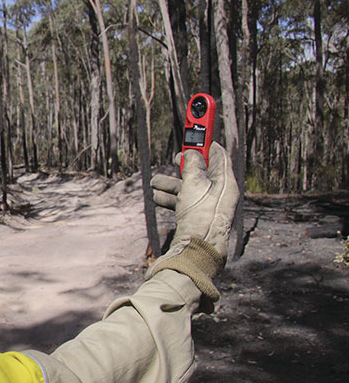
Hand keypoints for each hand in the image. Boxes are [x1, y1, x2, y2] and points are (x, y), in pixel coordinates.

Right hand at [147, 142, 239, 309]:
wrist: (196, 254)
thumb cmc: (200, 218)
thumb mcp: (194, 184)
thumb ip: (193, 164)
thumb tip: (192, 152)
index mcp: (226, 183)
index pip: (218, 154)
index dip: (205, 141)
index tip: (196, 128)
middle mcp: (220, 195)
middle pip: (202, 171)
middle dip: (184, 163)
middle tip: (174, 156)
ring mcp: (209, 208)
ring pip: (189, 187)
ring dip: (171, 182)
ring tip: (155, 181)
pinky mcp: (198, 219)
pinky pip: (184, 202)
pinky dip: (171, 197)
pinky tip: (157, 197)